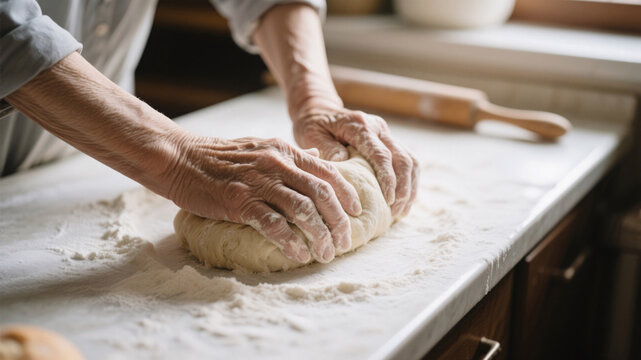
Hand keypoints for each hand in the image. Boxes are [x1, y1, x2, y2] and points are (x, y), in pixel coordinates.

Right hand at [165, 135, 361, 263]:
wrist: (181, 158)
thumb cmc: (221, 157)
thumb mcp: (262, 147)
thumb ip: (291, 157)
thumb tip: (318, 159)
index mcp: (285, 152)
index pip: (328, 173)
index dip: (347, 195)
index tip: (356, 212)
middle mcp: (278, 165)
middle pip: (322, 195)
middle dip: (339, 222)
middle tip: (343, 242)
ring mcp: (259, 183)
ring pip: (303, 211)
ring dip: (319, 236)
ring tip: (325, 253)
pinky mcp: (240, 202)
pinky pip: (274, 225)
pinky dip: (290, 242)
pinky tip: (298, 254)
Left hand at [292, 108, 419, 216]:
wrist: (319, 110)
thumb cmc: (313, 125)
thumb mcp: (311, 135)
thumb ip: (327, 149)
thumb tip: (345, 165)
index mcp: (360, 126)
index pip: (381, 154)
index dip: (388, 179)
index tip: (389, 201)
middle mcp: (378, 127)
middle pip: (403, 158)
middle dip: (403, 187)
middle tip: (396, 211)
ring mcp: (385, 133)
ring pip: (410, 160)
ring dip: (409, 187)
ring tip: (401, 211)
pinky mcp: (389, 140)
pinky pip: (407, 161)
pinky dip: (409, 182)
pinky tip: (402, 201)